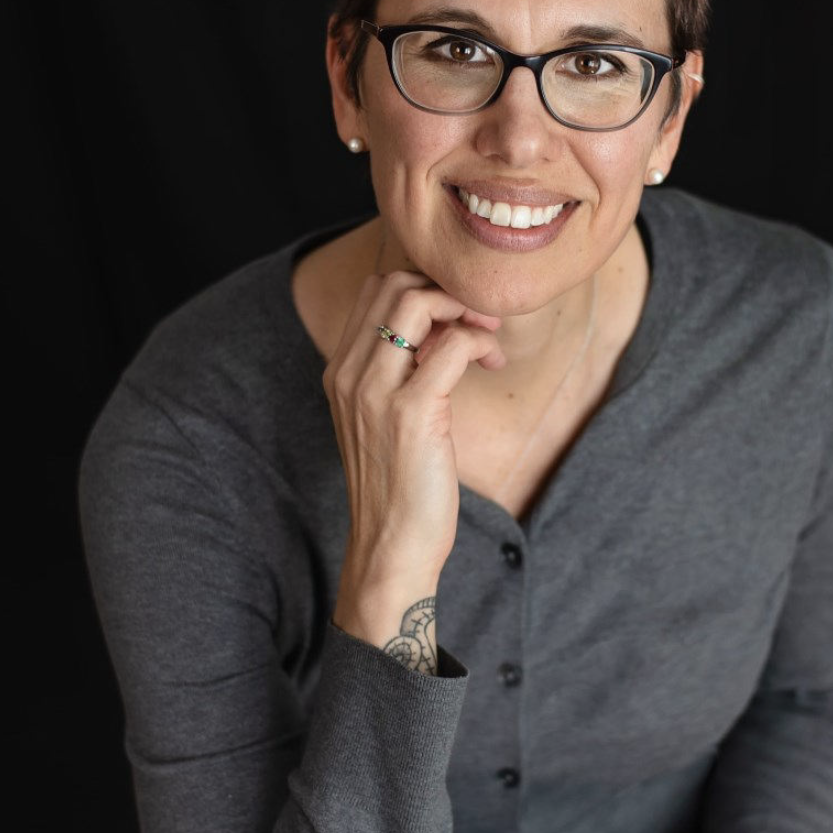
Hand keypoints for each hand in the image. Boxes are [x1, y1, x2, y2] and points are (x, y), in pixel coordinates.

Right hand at [325, 268, 502, 647]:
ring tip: (487, 340)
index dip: (425, 290)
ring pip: (417, 301)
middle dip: (446, 290)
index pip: (376, 290)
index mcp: (340, 372)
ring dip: (464, 309)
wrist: (391, 548)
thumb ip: (399, 372)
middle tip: (478, 322)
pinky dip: (479, 342)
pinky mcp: (411, 412)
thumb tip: (441, 331)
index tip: (457, 320)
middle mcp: (349, 374)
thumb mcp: (385, 420)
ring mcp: (375, 391)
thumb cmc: (399, 488)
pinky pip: (452, 345)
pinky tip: (491, 363)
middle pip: (394, 284)